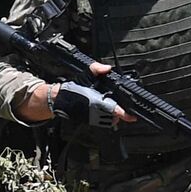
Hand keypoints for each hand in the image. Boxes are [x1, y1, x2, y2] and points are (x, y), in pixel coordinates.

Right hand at [17, 62, 136, 124]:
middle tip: (124, 109)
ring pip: (110, 121)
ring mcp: (92, 118)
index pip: (113, 109)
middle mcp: (95, 112)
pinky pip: (103, 123)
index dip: (123, 113)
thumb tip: (107, 68)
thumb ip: (96, 69)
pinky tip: (106, 111)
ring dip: (114, 116)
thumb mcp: (85, 75)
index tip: (132, 116)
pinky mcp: (90, 121)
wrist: (58, 100)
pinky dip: (108, 119)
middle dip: (119, 113)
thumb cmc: (72, 89)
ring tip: (114, 109)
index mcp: (96, 101)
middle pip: (114, 117)